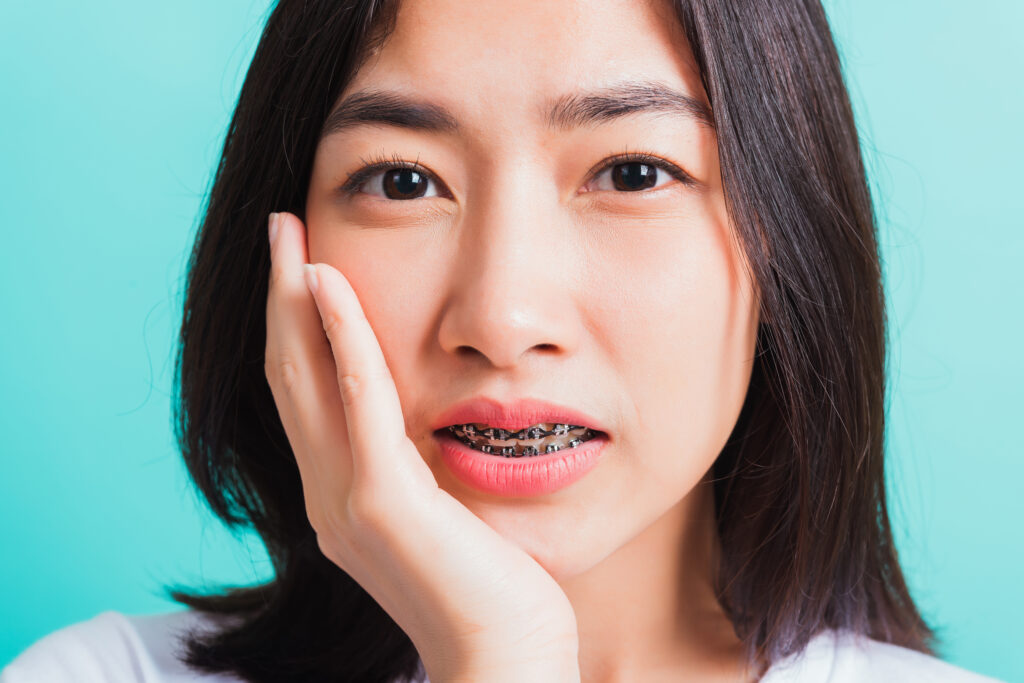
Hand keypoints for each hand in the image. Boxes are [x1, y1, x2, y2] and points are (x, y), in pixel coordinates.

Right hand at [264, 212, 580, 682]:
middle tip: (280, 229)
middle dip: (280, 297)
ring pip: (305, 380)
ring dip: (296, 300)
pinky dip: (341, 338)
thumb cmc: (494, 587)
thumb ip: (423, 465)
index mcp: (342, 495)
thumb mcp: (447, 510)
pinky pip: (356, 402)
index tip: (302, 264)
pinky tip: (332, 285)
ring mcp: (345, 501)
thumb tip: (435, 415)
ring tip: (291, 237)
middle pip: (288, 376)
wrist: (506, 656)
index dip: (295, 325)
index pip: (305, 394)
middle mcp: (326, 495)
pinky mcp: (381, 504)